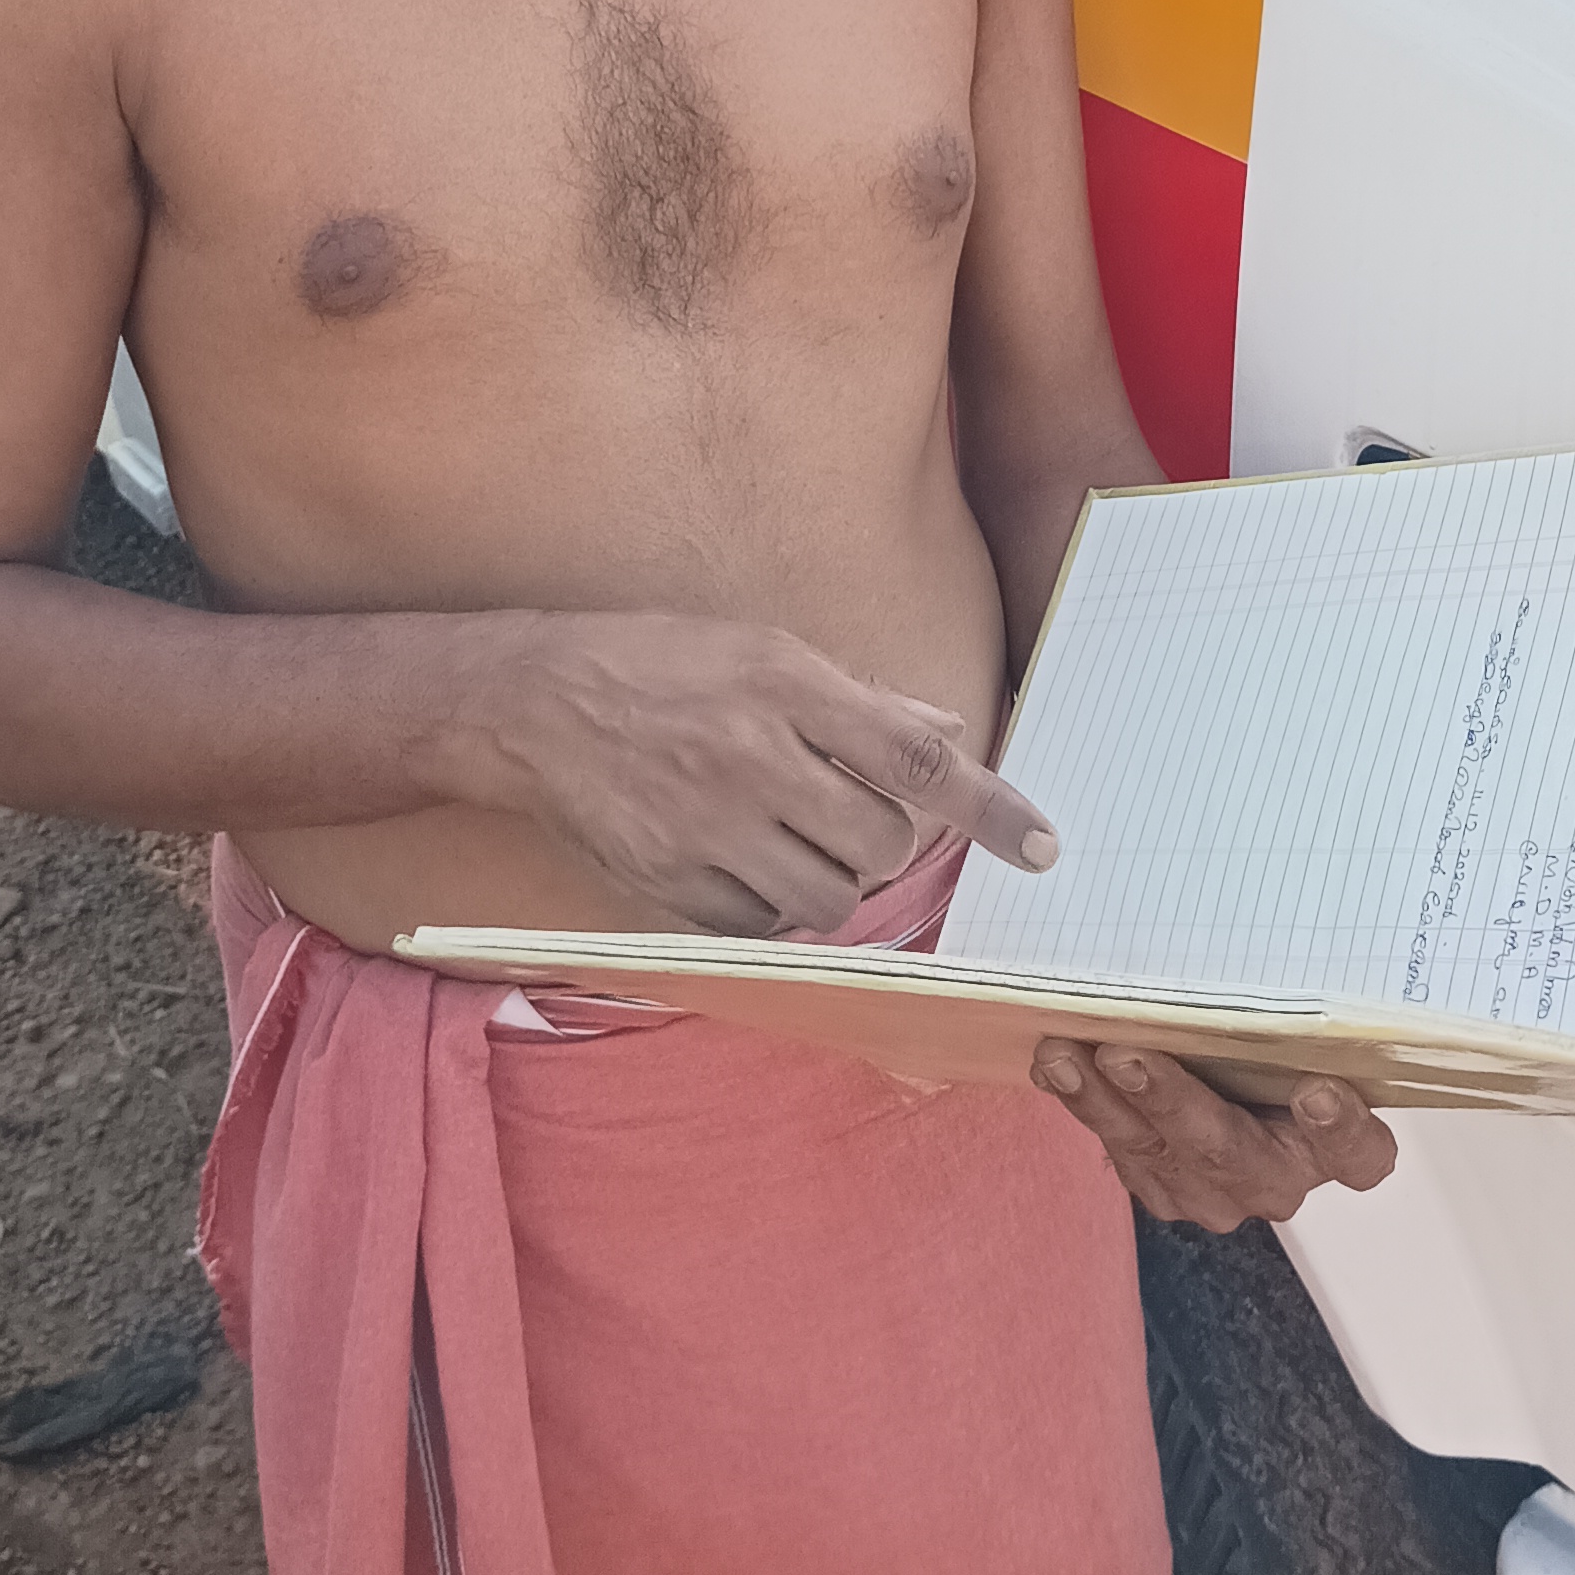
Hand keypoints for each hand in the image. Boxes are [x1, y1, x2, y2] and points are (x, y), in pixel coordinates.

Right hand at [459, 608, 1057, 938]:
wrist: (532, 704)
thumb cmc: (658, 664)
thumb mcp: (762, 650)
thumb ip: (859, 700)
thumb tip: (945, 734)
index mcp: (786, 687)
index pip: (917, 758)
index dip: (990, 808)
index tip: (1042, 846)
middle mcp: (754, 759)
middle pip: (882, 843)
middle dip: (886, 843)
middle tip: (850, 816)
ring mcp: (711, 828)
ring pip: (829, 898)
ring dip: (833, 879)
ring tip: (791, 836)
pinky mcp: (672, 883)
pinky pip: (763, 925)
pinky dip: (772, 906)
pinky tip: (744, 861)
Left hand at [1031, 1041, 1396, 1227]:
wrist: (1237, 1087)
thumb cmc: (1280, 1048)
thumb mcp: (1298, 1027)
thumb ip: (1294, 1014)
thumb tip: (1258, 930)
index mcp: (1338, 1146)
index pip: (1360, 1155)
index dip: (1342, 1130)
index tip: (1318, 1090)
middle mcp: (1278, 1179)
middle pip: (1234, 1155)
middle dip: (1174, 1103)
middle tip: (1128, 1055)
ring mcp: (1214, 1194)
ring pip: (1160, 1155)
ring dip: (1105, 1102)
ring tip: (1063, 1054)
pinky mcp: (1162, 1189)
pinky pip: (1120, 1152)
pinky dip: (1085, 1103)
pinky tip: (1056, 1067)